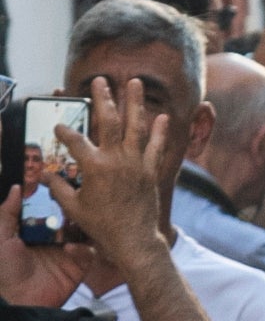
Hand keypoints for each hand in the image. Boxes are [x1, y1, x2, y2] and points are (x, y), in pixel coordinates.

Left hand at [0, 184, 87, 307]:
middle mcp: (51, 239)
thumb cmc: (4, 269)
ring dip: (81, 226)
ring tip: (78, 220)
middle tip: (75, 198)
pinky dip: (82, 248)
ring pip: (82, 232)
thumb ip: (7, 212)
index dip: (52, 197)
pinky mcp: (77, 268)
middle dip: (72, 208)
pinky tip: (70, 248)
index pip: (47, 209)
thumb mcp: (0, 236)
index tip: (58, 182)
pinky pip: (88, 253)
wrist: (16, 300)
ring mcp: (65, 253)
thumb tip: (17, 187)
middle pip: (68, 218)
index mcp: (33, 231)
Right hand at [51, 77, 173, 272]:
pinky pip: (157, 147)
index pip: (75, 141)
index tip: (59, 126)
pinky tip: (162, 116)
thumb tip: (47, 178)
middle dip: (103, 98)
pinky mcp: (151, 171)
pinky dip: (160, 131)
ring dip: (135, 102)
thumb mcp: (74, 207)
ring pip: (136, 126)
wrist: (134, 240)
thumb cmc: (102, 226)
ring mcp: (136, 163)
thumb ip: (60, 189)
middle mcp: (117, 160)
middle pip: (109, 121)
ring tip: (135, 82)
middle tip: (100, 81)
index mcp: (95, 167)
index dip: (65, 132)